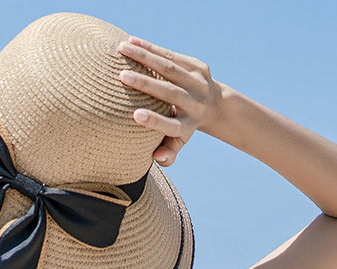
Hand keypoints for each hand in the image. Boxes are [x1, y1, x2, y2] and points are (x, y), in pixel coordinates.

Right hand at [117, 37, 222, 165]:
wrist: (215, 105)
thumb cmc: (184, 126)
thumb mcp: (178, 142)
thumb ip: (168, 153)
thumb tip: (157, 159)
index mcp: (188, 126)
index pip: (172, 126)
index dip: (155, 121)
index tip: (135, 115)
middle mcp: (195, 104)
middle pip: (170, 93)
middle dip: (146, 84)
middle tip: (122, 77)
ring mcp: (199, 83)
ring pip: (170, 68)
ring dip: (145, 57)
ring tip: (122, 48)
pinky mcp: (198, 66)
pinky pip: (172, 55)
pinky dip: (152, 48)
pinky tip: (132, 41)